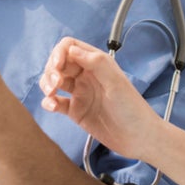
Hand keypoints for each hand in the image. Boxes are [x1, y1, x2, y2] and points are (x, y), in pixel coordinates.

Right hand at [40, 37, 163, 161]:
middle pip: (58, 64)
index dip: (60, 53)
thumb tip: (72, 49)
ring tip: (52, 94)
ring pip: (54, 81)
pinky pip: (56, 102)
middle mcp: (86, 76)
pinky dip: (49, 102)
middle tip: (55, 84)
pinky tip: (52, 106)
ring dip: (47, 84)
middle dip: (51, 71)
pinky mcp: (75, 111)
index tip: (57, 65)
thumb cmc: (132, 109)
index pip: (70, 47)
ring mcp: (80, 93)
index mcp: (97, 64)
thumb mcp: (115, 82)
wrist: (138, 137)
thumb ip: (95, 63)